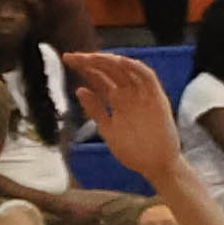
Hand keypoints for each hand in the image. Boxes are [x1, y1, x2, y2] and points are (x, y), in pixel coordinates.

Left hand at [69, 50, 186, 184]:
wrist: (155, 167)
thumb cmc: (133, 151)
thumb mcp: (107, 129)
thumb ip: (95, 110)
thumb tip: (79, 89)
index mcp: (117, 100)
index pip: (99, 77)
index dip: (84, 67)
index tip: (66, 60)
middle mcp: (129, 93)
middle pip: (109, 70)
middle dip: (90, 61)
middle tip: (72, 57)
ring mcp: (143, 95)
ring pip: (126, 69)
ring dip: (109, 61)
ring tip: (91, 57)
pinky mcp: (157, 99)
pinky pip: (148, 78)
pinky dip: (136, 68)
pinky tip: (120, 62)